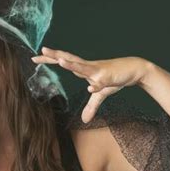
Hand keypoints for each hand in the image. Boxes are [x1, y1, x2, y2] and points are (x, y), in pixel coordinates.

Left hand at [31, 47, 149, 122]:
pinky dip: (96, 85)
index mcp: (84, 69)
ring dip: (72, 64)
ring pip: (83, 67)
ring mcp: (98, 71)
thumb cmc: (115, 78)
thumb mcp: (101, 94)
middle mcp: (88, 67)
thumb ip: (91, 106)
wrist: (134, 70)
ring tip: (60, 61)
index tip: (35, 58)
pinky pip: (101, 82)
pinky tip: (90, 87)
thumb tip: (84, 120)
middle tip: (42, 51)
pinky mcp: (109, 78)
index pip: (64, 61)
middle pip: (69, 59)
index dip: (50, 59)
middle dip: (56, 55)